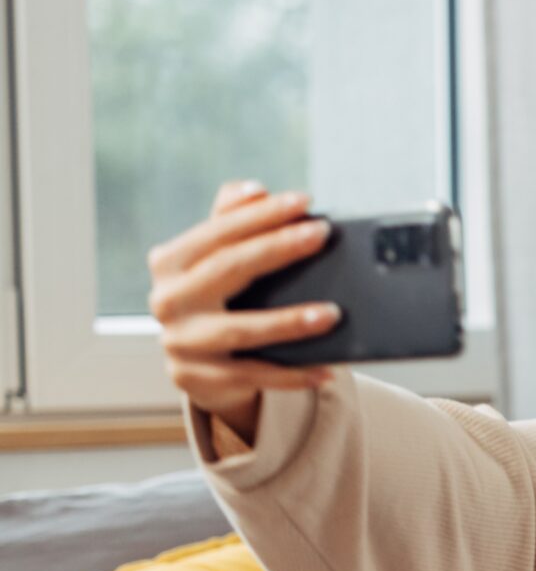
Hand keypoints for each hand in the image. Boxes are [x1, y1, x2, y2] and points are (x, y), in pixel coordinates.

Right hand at [150, 179, 341, 428]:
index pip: (218, 231)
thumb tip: (254, 190)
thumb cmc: (219, 299)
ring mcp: (180, 343)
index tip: (304, 201)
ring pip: (241, 330)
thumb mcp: (219, 260)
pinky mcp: (198, 380)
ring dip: (290, 322)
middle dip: (277, 248)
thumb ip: (232, 220)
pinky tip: (325, 370)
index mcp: (169, 262)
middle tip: (320, 234)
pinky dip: (292, 375)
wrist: (199, 366)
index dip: (261, 214)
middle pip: (227, 268)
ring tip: (333, 313)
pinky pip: (254, 376)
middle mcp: (167, 301)